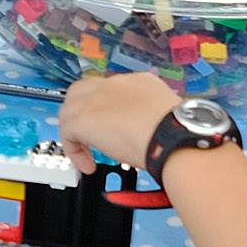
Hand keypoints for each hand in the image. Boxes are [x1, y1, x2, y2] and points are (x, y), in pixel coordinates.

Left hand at [55, 70, 179, 174]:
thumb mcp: (167, 118)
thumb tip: (153, 133)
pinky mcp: (84, 118)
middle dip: (82, 112)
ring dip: (75, 131)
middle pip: (84, 91)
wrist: (173, 135)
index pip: (113, 90)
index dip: (108, 109)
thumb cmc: (179, 131)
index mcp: (139, 82)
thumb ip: (154, 119)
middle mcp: (116, 84)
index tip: (113, 126)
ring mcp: (97, 98)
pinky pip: (68, 132)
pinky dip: (75, 151)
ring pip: (70, 109)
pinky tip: (88, 165)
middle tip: (90, 135)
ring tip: (86, 152)